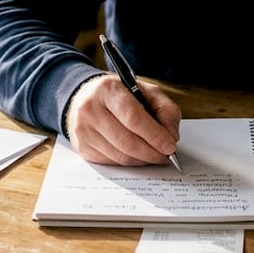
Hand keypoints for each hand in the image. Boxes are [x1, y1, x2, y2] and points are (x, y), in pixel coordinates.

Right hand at [65, 74, 181, 165]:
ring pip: (120, 156)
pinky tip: (138, 155)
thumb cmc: (121, 95)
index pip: (133, 117)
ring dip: (143, 160)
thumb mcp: (147, 92)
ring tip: (155, 155)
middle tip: (166, 156)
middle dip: (152, 153)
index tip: (170, 146)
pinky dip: (130, 162)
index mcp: (108, 89)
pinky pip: (112, 162)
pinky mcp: (82, 147)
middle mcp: (90, 109)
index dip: (154, 135)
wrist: (86, 97)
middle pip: (127, 141)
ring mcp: (83, 130)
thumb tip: (171, 137)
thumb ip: (166, 110)